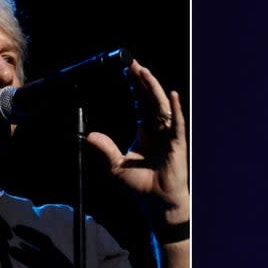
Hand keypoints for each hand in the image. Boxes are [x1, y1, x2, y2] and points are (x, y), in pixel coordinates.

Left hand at [85, 59, 188, 223]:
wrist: (157, 203)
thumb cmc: (141, 187)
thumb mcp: (117, 166)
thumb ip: (106, 150)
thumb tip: (89, 136)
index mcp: (146, 132)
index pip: (140, 103)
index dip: (134, 87)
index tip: (126, 71)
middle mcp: (159, 130)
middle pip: (150, 99)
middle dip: (142, 81)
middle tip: (132, 63)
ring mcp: (169, 136)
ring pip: (162, 106)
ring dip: (153, 88)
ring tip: (143, 72)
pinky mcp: (177, 144)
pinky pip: (177, 123)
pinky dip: (175, 109)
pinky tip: (172, 94)